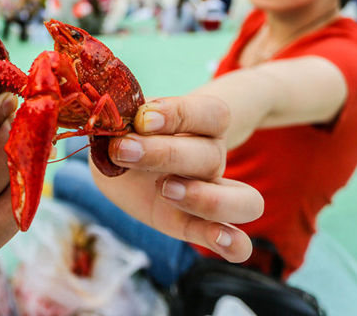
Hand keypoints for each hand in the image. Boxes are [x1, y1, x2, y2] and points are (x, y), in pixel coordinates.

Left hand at [91, 95, 263, 262]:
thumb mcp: (120, 121)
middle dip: (164, 153)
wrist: (118, 159)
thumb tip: (112, 120)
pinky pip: (234, 241)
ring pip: (244, 201)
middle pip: (210, 156)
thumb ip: (122, 118)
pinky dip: (233, 244)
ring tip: (165, 190)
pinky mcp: (195, 225)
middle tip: (124, 151)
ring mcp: (211, 193)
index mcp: (200, 122)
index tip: (142, 119)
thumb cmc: (125, 132)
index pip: (209, 113)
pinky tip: (219, 239)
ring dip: (206, 199)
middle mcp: (212, 156)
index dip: (179, 114)